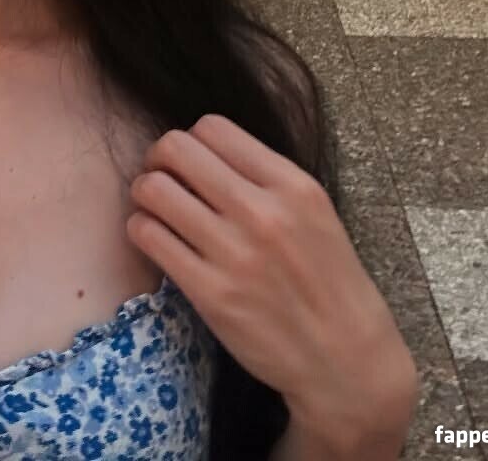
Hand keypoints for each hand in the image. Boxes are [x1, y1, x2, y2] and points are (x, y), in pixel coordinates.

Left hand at [126, 114, 417, 451]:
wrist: (345, 360)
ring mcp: (234, 253)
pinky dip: (142, 229)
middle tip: (161, 178)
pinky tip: (156, 238)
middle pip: (175, 148)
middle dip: (159, 159)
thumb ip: (264, 179)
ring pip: (153, 189)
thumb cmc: (327, 283)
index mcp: (292, 185)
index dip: (191, 140)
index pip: (213, 128)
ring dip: (144, 193)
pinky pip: (148, 236)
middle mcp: (262, 212)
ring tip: (155, 209)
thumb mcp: (314, 214)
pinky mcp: (209, 292)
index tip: (189, 162)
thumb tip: (202, 152)